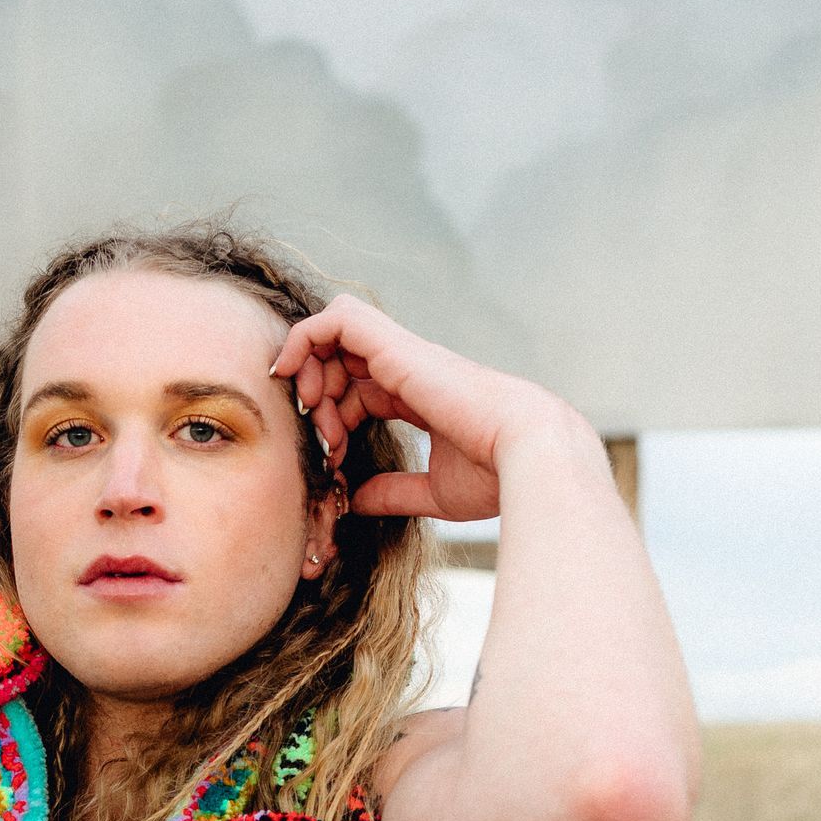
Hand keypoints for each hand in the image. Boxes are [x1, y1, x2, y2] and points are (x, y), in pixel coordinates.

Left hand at [271, 295, 600, 518]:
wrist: (528, 455)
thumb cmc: (495, 475)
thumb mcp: (432, 491)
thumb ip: (392, 493)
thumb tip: (355, 501)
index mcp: (420, 397)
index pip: (361, 391)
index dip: (334, 419)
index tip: (331, 458)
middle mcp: (409, 369)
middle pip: (341, 361)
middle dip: (317, 398)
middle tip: (322, 440)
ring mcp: (402, 355)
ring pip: (334, 333)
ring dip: (309, 371)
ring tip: (312, 413)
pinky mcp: (395, 349)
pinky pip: (336, 319)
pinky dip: (305, 337)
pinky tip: (292, 374)